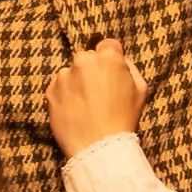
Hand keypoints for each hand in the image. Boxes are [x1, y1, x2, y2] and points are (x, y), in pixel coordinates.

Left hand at [46, 37, 147, 153]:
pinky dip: (65, 96)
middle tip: (98, 92)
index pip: (108, 45)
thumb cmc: (123, 119)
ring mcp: (64, 76)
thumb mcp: (140, 90)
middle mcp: (83, 60)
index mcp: (108, 57)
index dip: (111, 58)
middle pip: (88, 58)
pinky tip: (75, 111)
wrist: (98, 147)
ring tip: (85, 105)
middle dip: (92, 70)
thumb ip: (130, 67)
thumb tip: (120, 60)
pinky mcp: (50, 91)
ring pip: (71, 73)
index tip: (111, 72)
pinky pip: (58, 88)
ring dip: (76, 83)